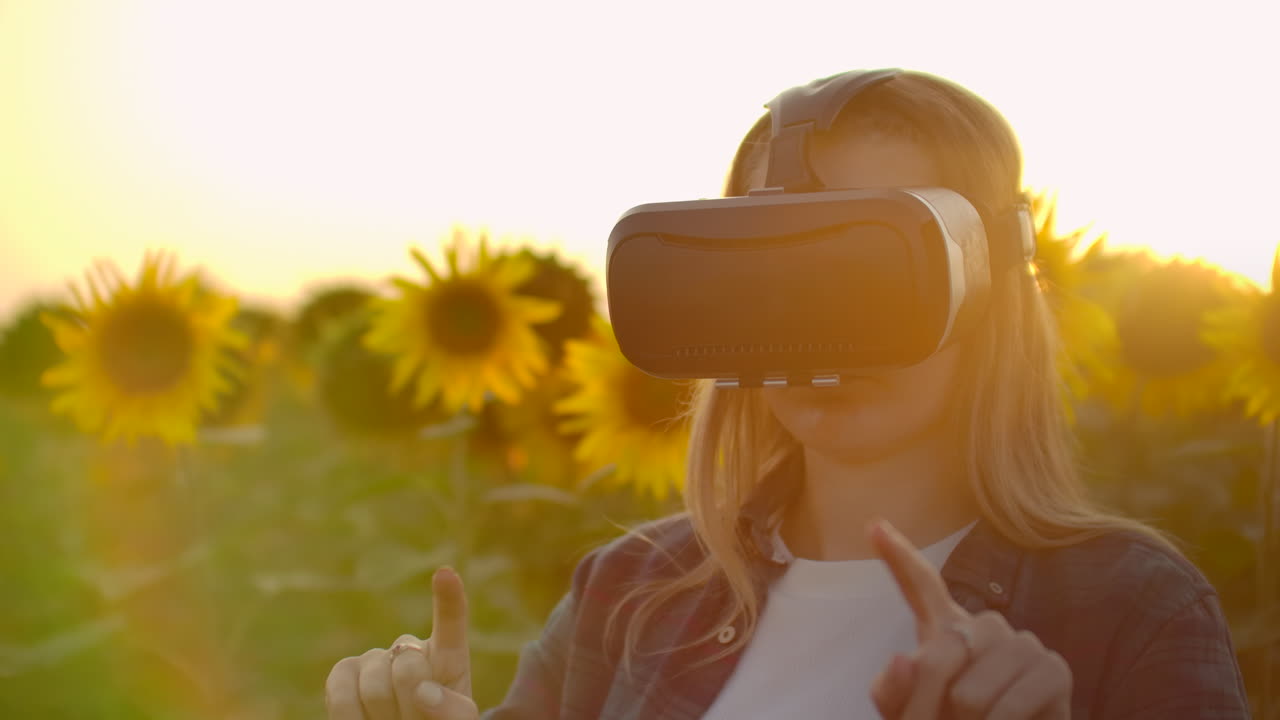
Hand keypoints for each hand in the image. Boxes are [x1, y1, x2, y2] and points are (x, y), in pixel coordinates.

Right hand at [325, 566, 477, 719]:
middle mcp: (409, 649)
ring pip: (375, 681)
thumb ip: (453, 709)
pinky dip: (349, 714)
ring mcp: (374, 658)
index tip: (446, 573)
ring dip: (383, 715)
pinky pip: (340, 686)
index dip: (448, 598)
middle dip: (410, 706)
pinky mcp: (344, 671)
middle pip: (408, 669)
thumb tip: (423, 691)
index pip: (451, 623)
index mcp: (447, 657)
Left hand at [868, 520, 1071, 719]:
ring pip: (976, 681)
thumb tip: (904, 659)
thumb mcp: (908, 711)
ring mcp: (1021, 644)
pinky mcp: (1053, 669)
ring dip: (970, 716)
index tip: (875, 526)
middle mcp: (984, 627)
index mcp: (944, 629)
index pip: (921, 586)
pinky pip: (1016, 699)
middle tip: (951, 715)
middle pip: (947, 647)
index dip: (899, 557)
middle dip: (937, 695)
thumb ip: (891, 690)